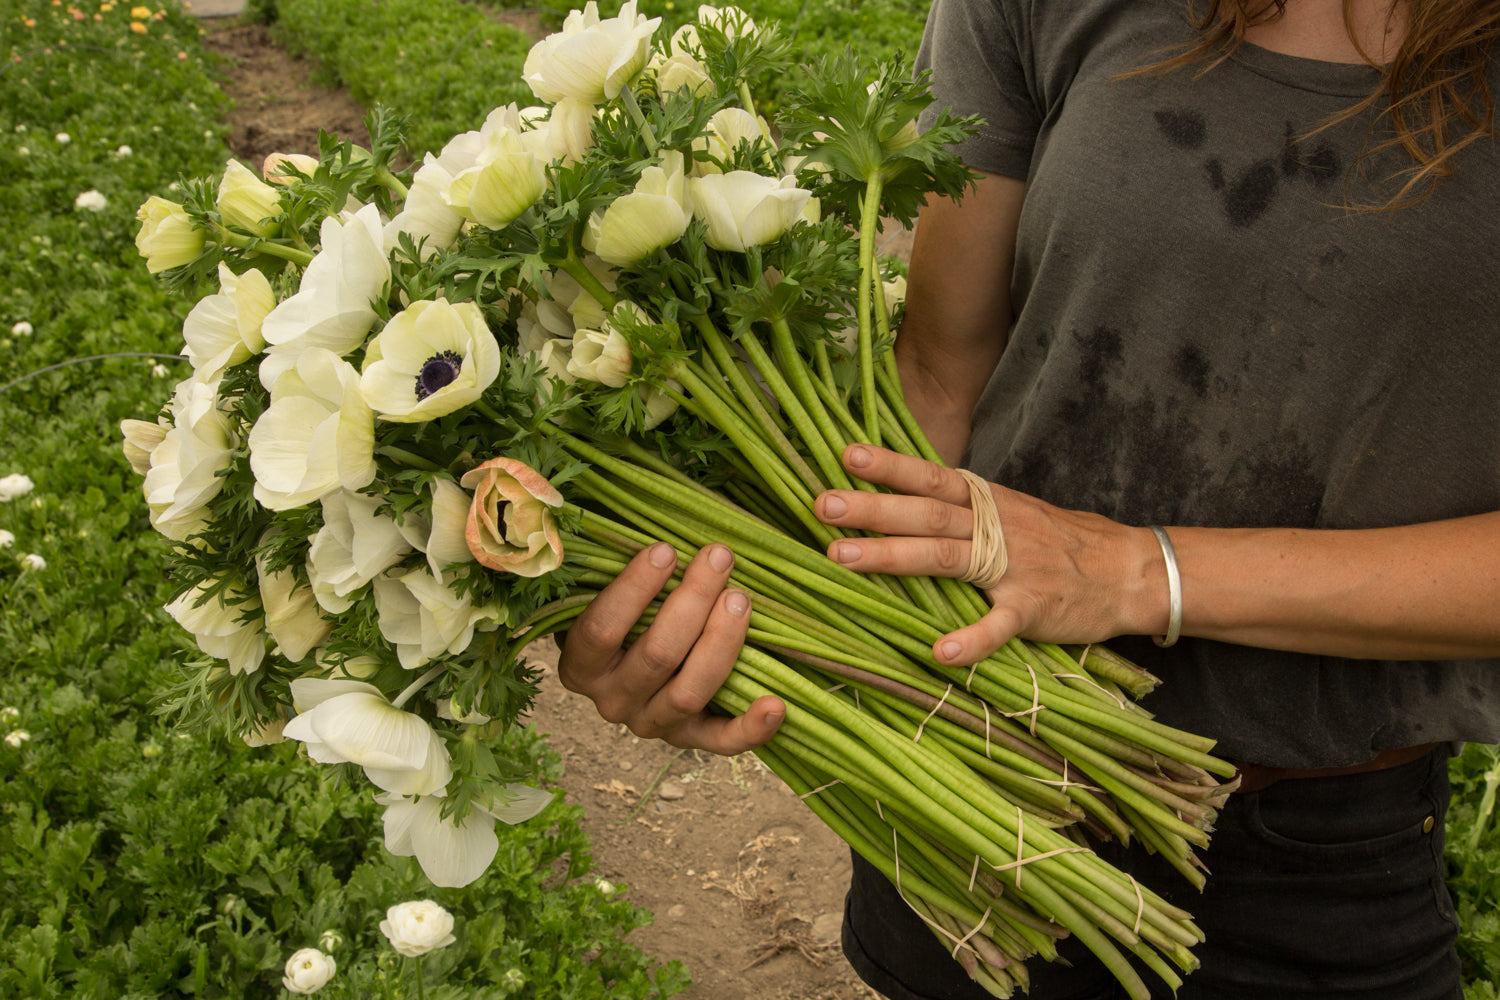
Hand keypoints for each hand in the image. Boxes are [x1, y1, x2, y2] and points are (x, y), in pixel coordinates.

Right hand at [557, 541, 784, 753]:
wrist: (622, 672)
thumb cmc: (618, 617)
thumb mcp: (597, 597)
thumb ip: (612, 573)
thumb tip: (652, 533)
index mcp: (581, 668)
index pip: (602, 630)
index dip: (633, 590)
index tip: (665, 549)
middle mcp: (612, 702)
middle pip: (656, 656)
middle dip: (692, 601)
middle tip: (719, 558)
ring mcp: (651, 724)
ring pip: (689, 692)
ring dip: (721, 642)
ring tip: (740, 598)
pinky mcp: (689, 740)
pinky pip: (722, 742)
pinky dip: (751, 728)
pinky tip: (776, 704)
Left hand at [813, 445, 1164, 664]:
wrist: (1128, 569)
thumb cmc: (1057, 541)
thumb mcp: (1007, 512)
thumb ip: (958, 508)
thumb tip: (895, 499)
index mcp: (987, 502)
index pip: (932, 477)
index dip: (891, 465)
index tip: (846, 454)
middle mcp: (995, 527)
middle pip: (927, 513)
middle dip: (873, 508)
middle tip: (822, 505)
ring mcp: (1014, 567)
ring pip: (946, 558)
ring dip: (892, 556)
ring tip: (841, 558)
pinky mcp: (1035, 608)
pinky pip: (999, 625)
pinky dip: (972, 640)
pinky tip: (940, 652)